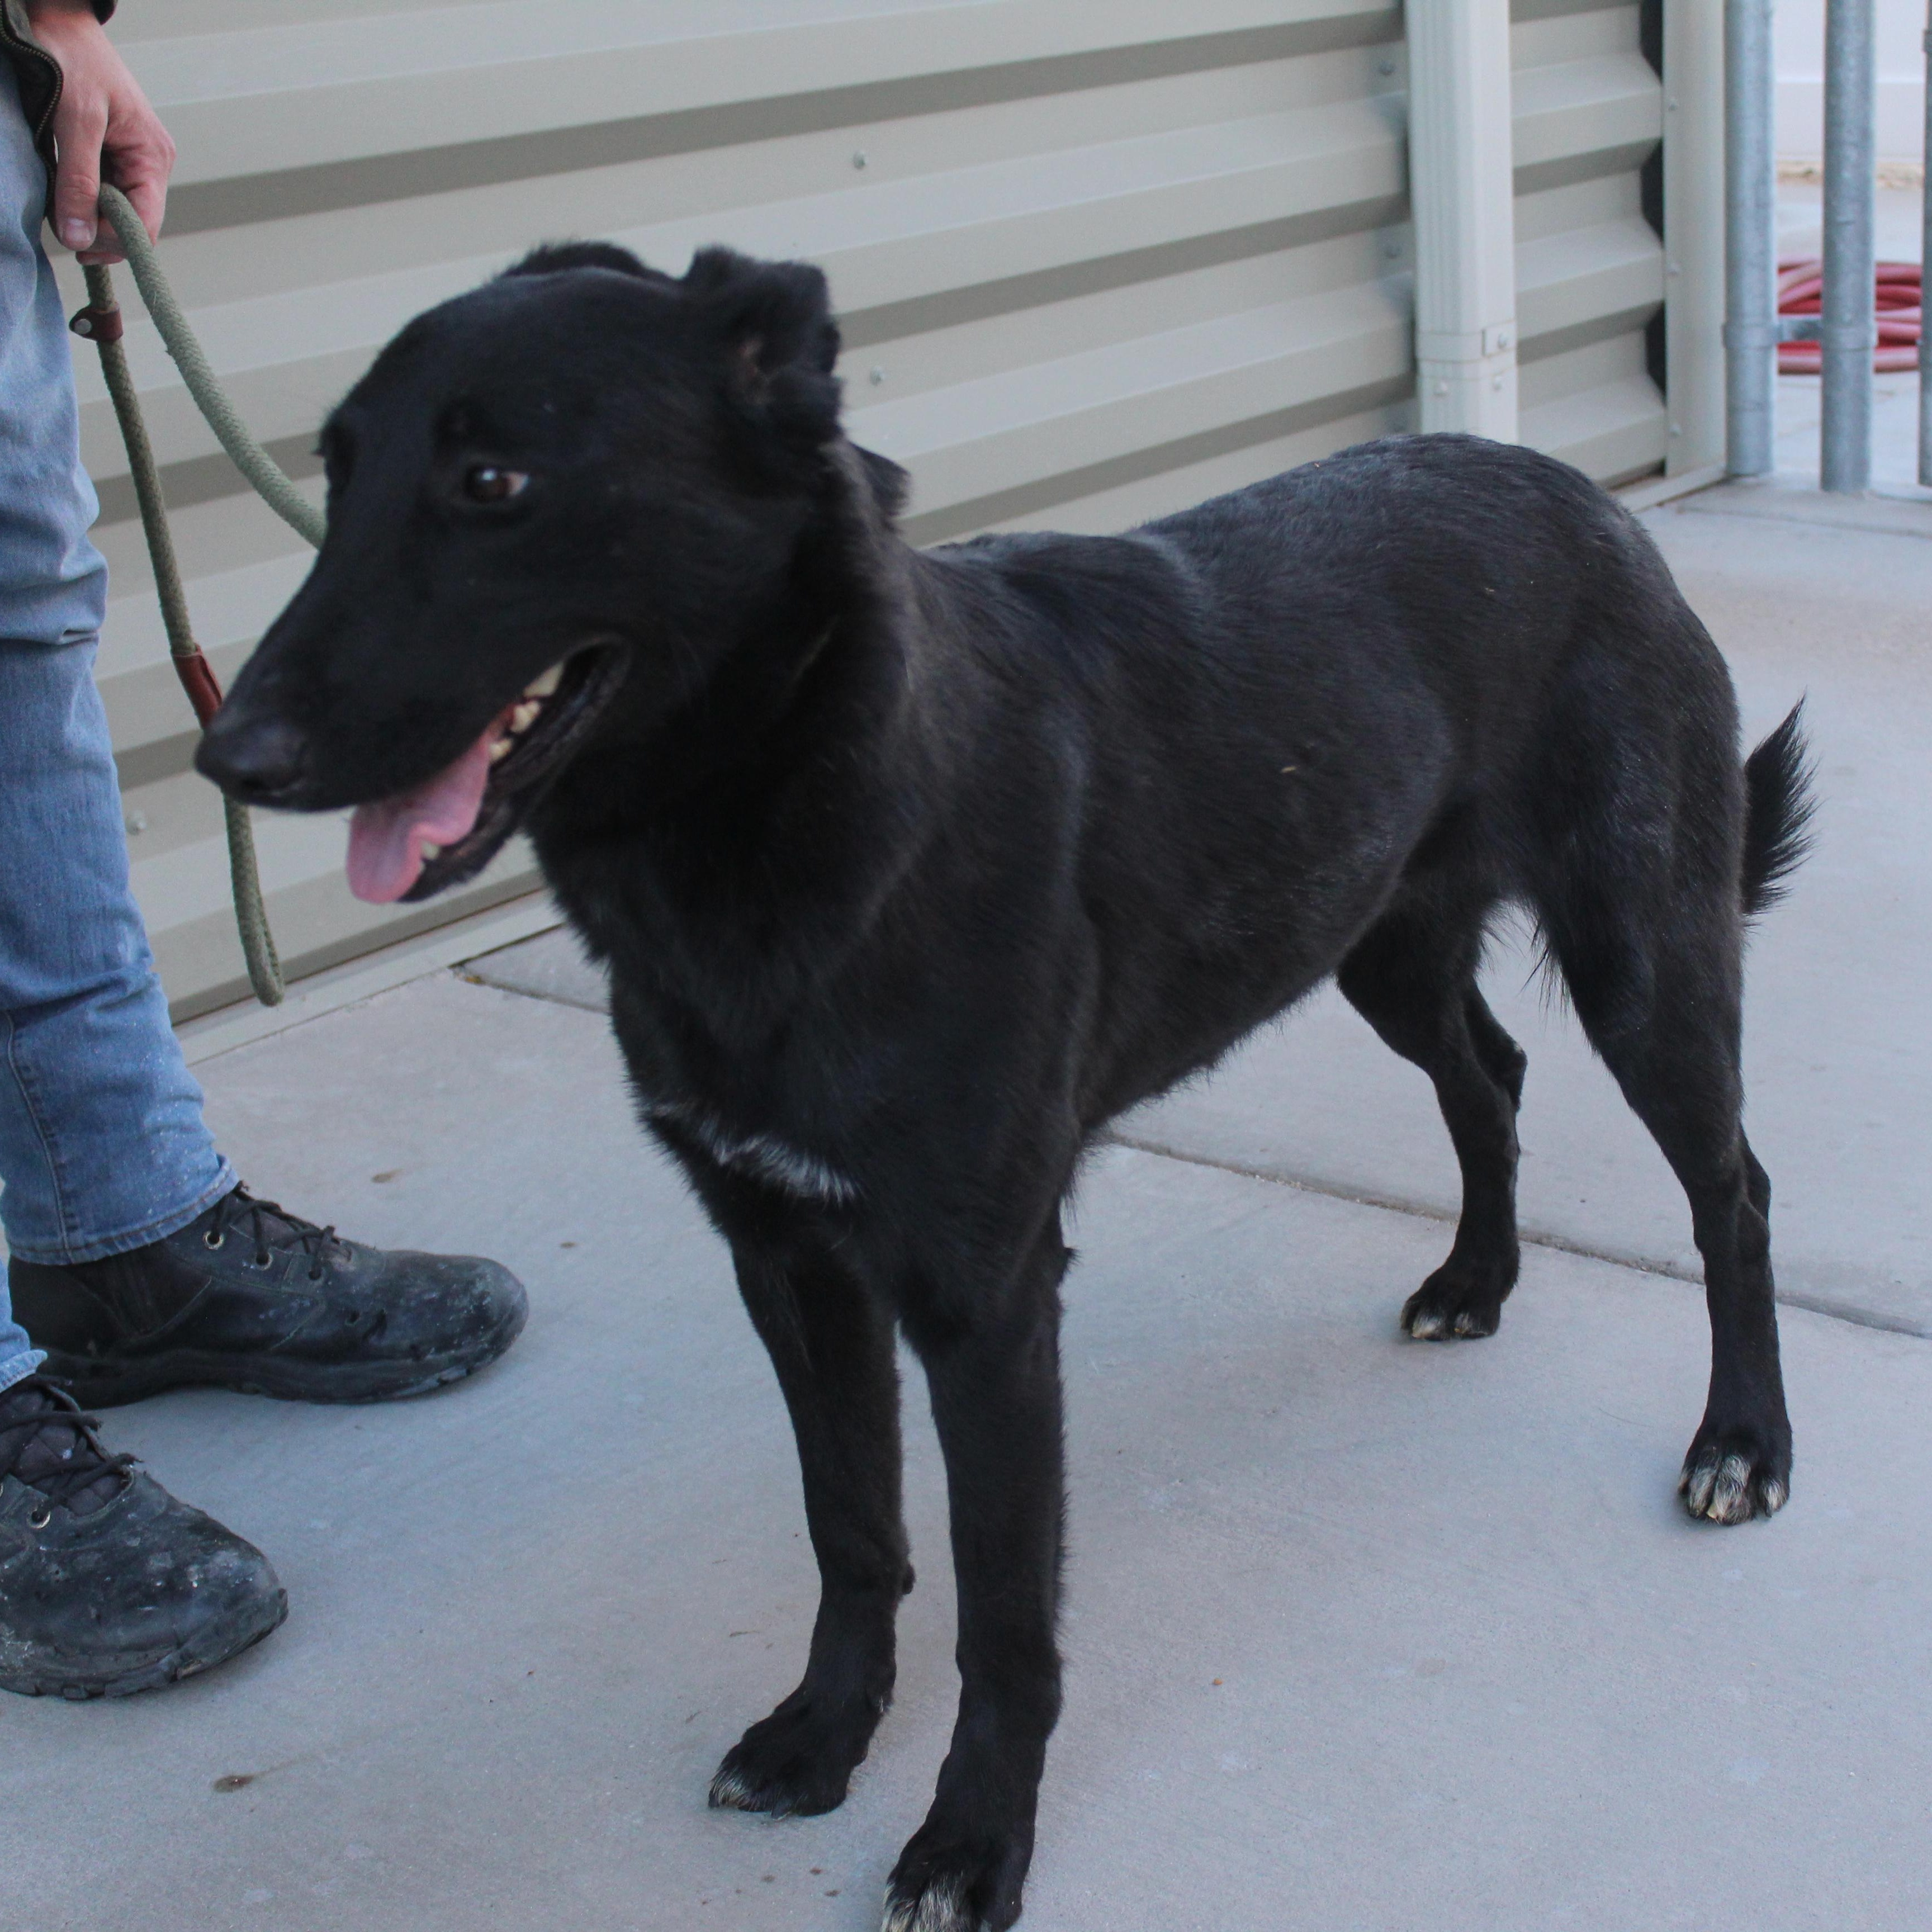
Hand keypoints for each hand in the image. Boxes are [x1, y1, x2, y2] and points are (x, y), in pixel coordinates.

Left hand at [27, 0, 173, 262]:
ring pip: (116, 210)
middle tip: (60, 228)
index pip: (146, 224)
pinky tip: (61, 189)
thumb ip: (78, 182)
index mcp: (153, 157)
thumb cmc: (71, 61)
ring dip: (86, 215)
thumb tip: (78, 239)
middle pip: (133, 222)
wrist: (57, 20)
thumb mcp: (74, 122)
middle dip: (98, 232)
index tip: (79, 247)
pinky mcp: (111, 153)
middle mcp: (149, 163)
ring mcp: (132, 159)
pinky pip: (102, 190)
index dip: (116, 243)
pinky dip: (80, 198)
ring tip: (57, 205)